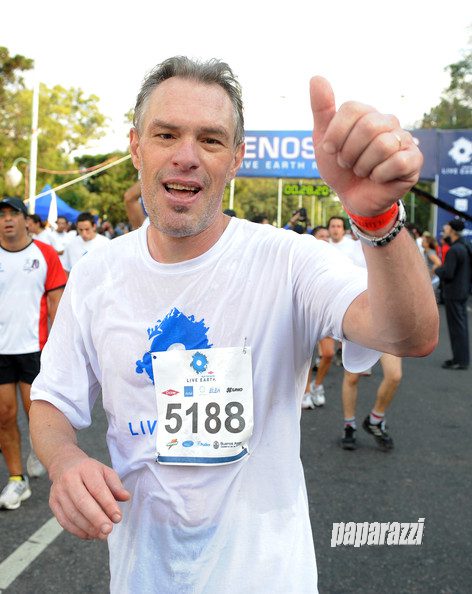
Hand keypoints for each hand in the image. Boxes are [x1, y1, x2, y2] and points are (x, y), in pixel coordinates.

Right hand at [49, 454, 130, 539]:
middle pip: (82, 502)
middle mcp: (69, 480)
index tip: (118, 518)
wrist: (65, 465)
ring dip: (88, 528)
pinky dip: (77, 531)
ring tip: (102, 535)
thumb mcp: (105, 472)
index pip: (97, 488)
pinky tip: (90, 535)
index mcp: (85, 469)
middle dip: (96, 519)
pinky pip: (64, 521)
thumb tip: (126, 497)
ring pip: (72, 514)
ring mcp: (58, 492)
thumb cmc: (90, 471)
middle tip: (108, 530)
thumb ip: (116, 485)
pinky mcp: (53, 503)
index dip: (108, 504)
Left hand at [310, 77, 422, 215]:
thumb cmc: (339, 168)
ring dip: (363, 166)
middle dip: (349, 152)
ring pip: (382, 145)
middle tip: (348, 163)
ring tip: (362, 171)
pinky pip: (397, 162)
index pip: (352, 109)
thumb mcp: (323, 140)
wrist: (352, 198)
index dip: (336, 133)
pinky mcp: (414, 160)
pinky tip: (378, 178)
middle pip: (369, 126)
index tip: (330, 150)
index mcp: (366, 114)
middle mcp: (388, 122)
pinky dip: (380, 175)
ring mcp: (403, 139)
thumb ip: (322, 110)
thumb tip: (316, 77)